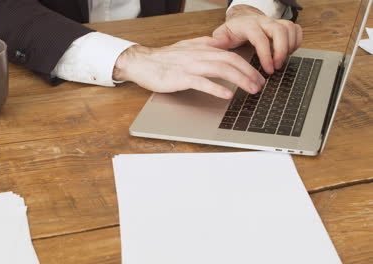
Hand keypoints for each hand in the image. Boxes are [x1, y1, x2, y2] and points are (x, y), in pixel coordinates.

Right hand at [113, 37, 264, 98]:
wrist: (141, 63)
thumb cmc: (162, 59)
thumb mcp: (185, 47)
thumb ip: (202, 45)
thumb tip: (218, 44)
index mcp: (201, 49)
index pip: (230, 54)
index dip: (247, 64)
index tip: (257, 75)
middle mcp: (198, 55)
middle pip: (230, 61)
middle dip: (249, 73)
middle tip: (260, 85)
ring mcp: (189, 66)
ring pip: (221, 70)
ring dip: (240, 80)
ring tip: (251, 90)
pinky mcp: (180, 78)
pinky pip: (202, 82)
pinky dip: (216, 88)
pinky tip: (227, 95)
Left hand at [212, 5, 302, 73]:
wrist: (241, 19)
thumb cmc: (232, 30)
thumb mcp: (221, 35)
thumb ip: (218, 41)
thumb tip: (215, 46)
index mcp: (248, 25)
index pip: (261, 39)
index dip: (266, 55)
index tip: (268, 69)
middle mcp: (264, 21)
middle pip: (280, 31)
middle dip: (282, 51)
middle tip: (277, 67)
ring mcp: (274, 22)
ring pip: (290, 29)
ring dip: (289, 47)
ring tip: (281, 61)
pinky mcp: (282, 25)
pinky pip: (296, 30)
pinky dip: (296, 42)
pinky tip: (288, 53)